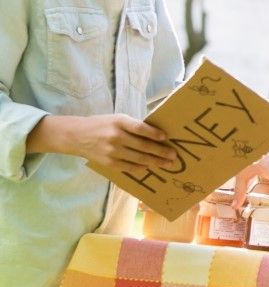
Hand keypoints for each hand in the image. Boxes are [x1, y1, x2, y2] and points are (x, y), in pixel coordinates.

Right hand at [33, 113, 177, 171]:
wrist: (77, 136)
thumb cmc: (102, 124)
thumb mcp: (117, 119)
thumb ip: (133, 126)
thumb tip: (155, 134)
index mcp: (120, 122)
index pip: (140, 128)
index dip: (154, 133)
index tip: (166, 137)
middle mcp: (116, 137)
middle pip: (142, 146)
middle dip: (160, 151)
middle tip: (173, 155)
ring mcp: (112, 151)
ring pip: (138, 158)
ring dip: (155, 162)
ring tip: (167, 163)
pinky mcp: (108, 163)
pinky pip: (128, 167)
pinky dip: (140, 168)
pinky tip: (149, 167)